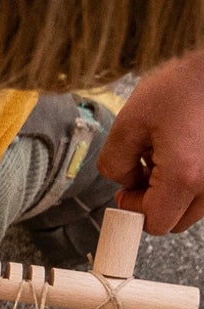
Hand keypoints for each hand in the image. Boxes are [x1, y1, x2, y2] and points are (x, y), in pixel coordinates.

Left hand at [100, 51, 203, 234]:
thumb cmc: (182, 85)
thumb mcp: (129, 122)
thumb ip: (115, 162)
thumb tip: (123, 182)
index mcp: (185, 176)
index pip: (155, 223)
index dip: (134, 209)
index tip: (127, 189)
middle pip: (177, 221)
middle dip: (155, 203)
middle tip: (144, 171)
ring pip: (195, 207)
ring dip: (176, 192)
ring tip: (168, 154)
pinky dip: (195, 178)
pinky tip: (187, 150)